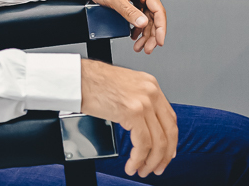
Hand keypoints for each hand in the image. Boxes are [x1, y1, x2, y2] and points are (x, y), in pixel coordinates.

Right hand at [80, 58, 177, 176]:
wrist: (77, 77)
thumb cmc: (92, 81)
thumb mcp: (124, 87)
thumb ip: (137, 101)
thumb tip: (143, 125)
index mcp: (150, 85)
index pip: (170, 117)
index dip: (171, 139)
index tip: (168, 152)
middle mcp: (151, 92)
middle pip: (169, 131)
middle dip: (164, 155)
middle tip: (157, 167)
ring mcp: (143, 102)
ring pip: (158, 141)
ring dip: (151, 161)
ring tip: (142, 170)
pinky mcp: (133, 112)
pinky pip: (142, 144)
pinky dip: (138, 159)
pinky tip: (132, 164)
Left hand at [86, 0, 166, 53]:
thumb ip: (129, 12)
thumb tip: (143, 23)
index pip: (158, 10)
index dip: (160, 28)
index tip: (159, 41)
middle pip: (153, 16)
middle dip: (151, 34)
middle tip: (147, 47)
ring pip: (145, 18)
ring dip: (143, 33)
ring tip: (140, 45)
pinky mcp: (129, 0)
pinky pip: (137, 15)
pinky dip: (136, 27)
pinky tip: (133, 35)